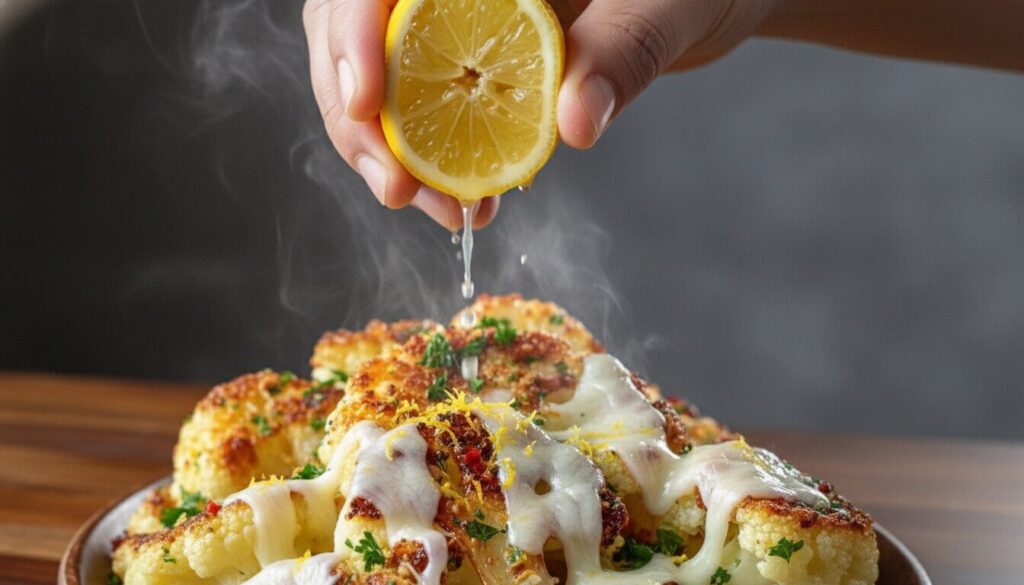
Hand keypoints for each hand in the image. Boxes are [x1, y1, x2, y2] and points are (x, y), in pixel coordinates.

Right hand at [303, 0, 776, 227]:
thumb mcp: (663, 7)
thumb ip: (619, 53)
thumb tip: (576, 124)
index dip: (352, 34)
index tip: (367, 105)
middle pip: (349, 29)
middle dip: (358, 116)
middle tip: (397, 188)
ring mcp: (449, 15)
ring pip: (376, 76)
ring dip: (390, 154)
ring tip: (443, 211)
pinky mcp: (462, 58)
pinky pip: (422, 106)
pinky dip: (433, 162)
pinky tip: (465, 202)